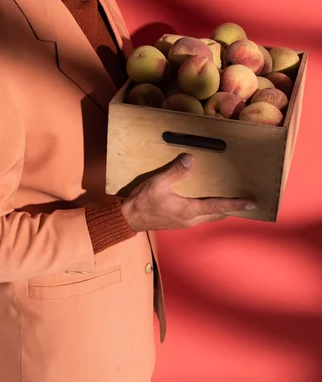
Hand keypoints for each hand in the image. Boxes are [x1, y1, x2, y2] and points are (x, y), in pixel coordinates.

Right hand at [121, 153, 256, 231]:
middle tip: (245, 202)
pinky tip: (208, 203)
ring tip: (231, 201)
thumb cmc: (143, 202)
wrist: (130, 218)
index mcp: (189, 210)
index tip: (251, 203)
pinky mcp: (181, 222)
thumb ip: (175, 171)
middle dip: (232, 208)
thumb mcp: (158, 183)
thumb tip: (190, 158)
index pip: (218, 207)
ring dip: (221, 211)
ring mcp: (186, 223)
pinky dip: (210, 211)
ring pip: (210, 217)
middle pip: (218, 215)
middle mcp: (191, 219)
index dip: (235, 204)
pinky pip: (202, 217)